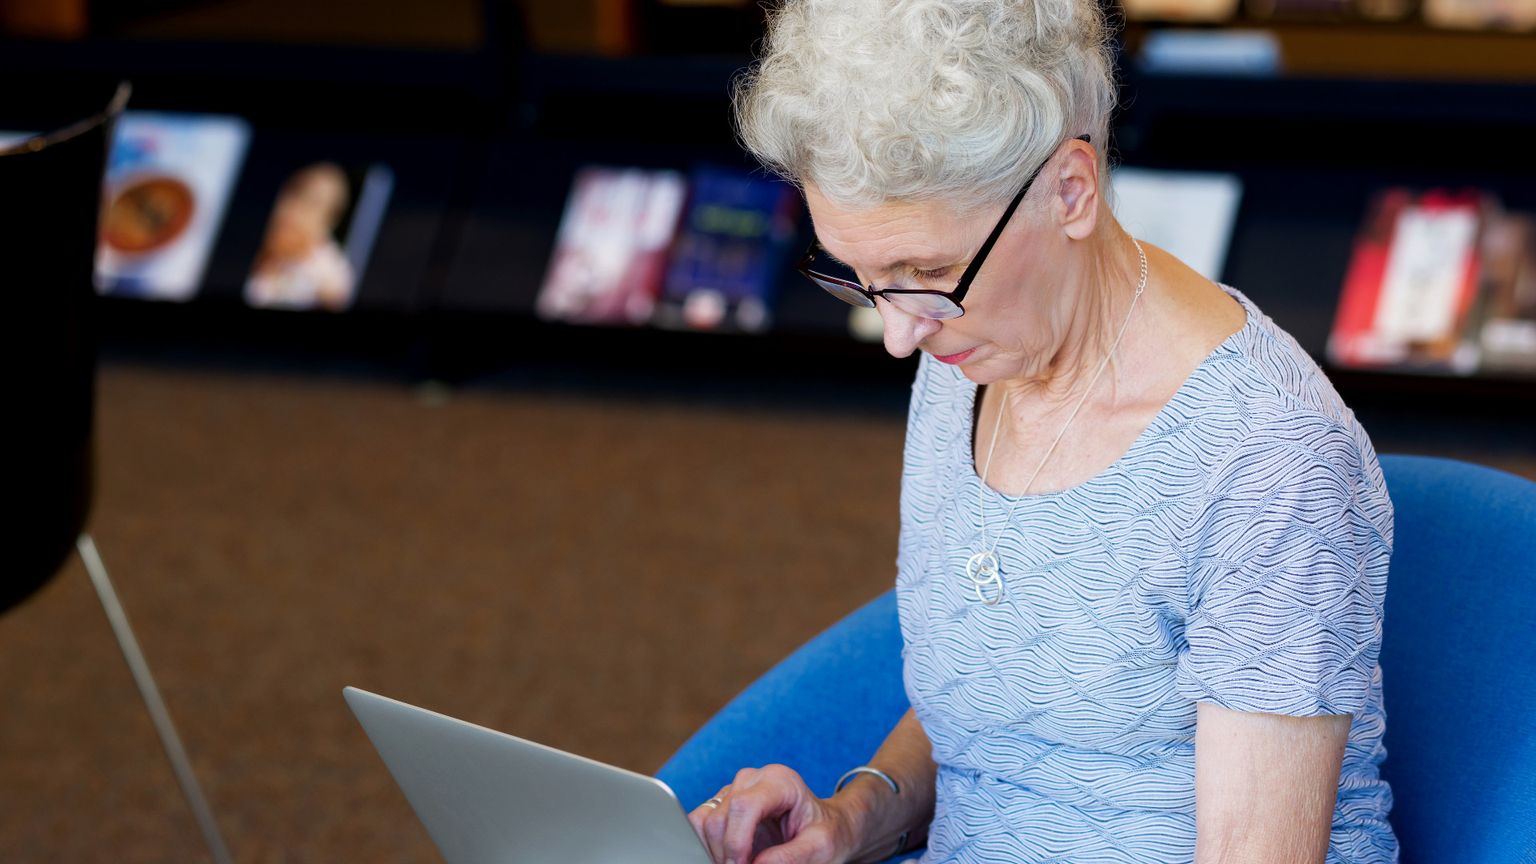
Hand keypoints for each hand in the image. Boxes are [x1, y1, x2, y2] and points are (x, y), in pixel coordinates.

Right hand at [686, 764, 857, 863]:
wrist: (827, 827)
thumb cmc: (828, 833)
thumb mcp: (821, 847)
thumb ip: (792, 857)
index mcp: (779, 781)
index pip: (744, 805)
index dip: (737, 841)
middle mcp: (753, 779)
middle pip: (720, 816)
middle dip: (725, 853)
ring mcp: (735, 790)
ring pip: (705, 820)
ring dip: (713, 851)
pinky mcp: (724, 805)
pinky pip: (700, 823)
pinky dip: (706, 846)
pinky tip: (727, 859)